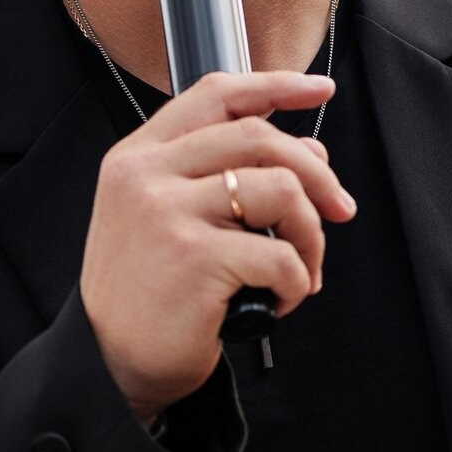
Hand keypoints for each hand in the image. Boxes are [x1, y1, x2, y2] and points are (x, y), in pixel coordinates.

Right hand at [81, 71, 357, 422]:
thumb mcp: (166, 218)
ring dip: (311, 236)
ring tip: (300, 271)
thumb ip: (221, 177)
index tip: (320, 90)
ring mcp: (167, 213)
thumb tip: (308, 155)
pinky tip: (278, 302)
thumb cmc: (148, 294)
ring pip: (282, 190)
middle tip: (340, 210)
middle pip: (260, 137)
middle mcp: (147, 175)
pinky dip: (296, 283)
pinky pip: (280, 255)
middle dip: (318, 175)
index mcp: (138, 156)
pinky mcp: (193, 257)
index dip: (275, 86)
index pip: (215, 94)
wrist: (111, 365)